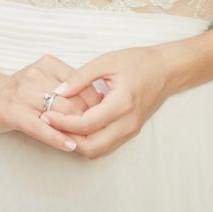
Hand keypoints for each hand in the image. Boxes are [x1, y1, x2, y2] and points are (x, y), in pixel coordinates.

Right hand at [0, 54, 104, 152]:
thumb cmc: (19, 90)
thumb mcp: (44, 77)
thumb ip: (66, 84)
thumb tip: (98, 101)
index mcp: (49, 64)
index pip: (82, 84)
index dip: (96, 104)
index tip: (104, 116)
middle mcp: (38, 76)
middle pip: (74, 100)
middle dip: (88, 119)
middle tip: (99, 133)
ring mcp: (25, 94)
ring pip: (60, 113)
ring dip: (75, 130)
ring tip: (87, 142)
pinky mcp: (14, 113)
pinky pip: (40, 127)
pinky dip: (57, 138)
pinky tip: (69, 146)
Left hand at [39, 46, 169, 158]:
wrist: (167, 70)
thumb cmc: (138, 61)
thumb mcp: (107, 61)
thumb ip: (81, 77)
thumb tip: (58, 91)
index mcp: (122, 103)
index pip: (86, 124)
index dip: (63, 122)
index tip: (45, 114)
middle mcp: (128, 123)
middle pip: (91, 146)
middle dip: (67, 138)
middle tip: (49, 124)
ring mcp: (130, 130)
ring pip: (98, 150)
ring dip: (77, 143)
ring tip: (60, 126)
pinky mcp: (130, 132)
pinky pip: (105, 146)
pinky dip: (89, 141)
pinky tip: (76, 126)